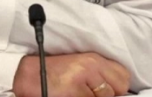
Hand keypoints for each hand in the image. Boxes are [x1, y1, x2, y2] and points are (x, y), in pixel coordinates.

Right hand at [13, 53, 130, 96]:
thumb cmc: (53, 73)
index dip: (116, 89)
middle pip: (116, 91)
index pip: (123, 78)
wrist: (28, 75)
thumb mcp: (80, 67)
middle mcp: (90, 66)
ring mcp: (82, 78)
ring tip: (74, 93)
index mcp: (94, 59)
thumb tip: (117, 92)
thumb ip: (99, 75)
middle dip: (104, 96)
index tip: (105, 92)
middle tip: (86, 92)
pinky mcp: (74, 90)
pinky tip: (69, 95)